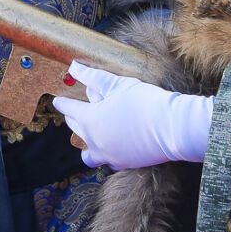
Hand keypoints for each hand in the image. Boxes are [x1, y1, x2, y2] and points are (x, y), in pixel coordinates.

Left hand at [50, 63, 211, 169]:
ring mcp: (108, 155)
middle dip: (74, 118)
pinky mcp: (123, 164)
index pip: (69, 109)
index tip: (57, 100)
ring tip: (90, 133)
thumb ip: (93, 77)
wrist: (172, 128)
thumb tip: (74, 67)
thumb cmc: (145, 101)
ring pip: (88, 151)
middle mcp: (94, 140)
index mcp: (90, 119)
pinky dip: (104, 153)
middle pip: (76, 129)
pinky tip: (110, 146)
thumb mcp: (117, 85)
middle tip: (75, 112)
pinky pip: (106, 160)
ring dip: (86, 141)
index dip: (62, 103)